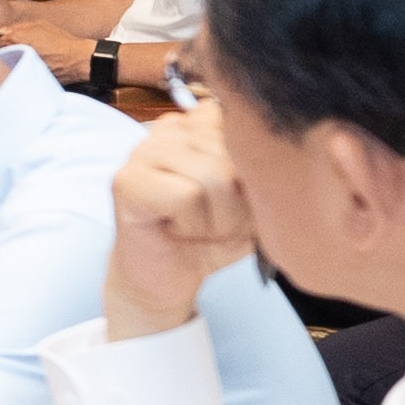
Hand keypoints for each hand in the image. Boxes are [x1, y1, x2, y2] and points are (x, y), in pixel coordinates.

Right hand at [102, 106, 257, 338]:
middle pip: (234, 154)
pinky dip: (193, 225)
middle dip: (239, 204)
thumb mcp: (253, 202)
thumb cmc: (211, 238)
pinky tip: (178, 231)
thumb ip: (264, 172)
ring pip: (214, 175)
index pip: (245, 124)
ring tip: (200, 229)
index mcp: (201, 124)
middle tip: (219, 224)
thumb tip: (278, 161)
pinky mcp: (127, 181)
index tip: (241, 200)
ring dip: (218, 219)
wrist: (167, 280)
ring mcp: (144, 150)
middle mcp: (171, 127)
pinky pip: (187, 195)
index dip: (255, 173)